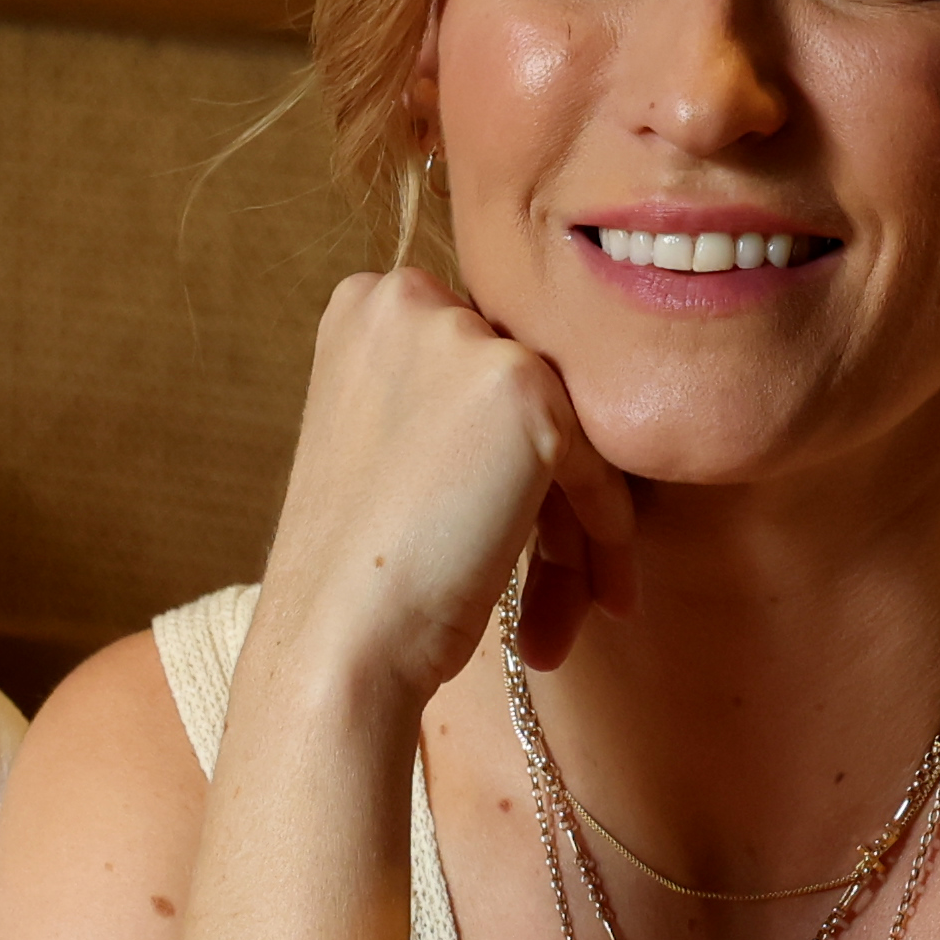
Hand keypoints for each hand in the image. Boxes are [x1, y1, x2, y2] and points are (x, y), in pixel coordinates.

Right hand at [249, 263, 639, 714]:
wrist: (336, 640)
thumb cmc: (352, 571)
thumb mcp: (383, 447)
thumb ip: (449, 404)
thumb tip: (544, 416)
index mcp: (364, 307)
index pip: (476, 365)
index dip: (500, 456)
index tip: (518, 531)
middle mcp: (408, 299)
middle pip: (523, 393)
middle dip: (549, 494)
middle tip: (559, 586)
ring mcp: (465, 337)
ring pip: (567, 427)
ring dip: (579, 527)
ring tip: (575, 613)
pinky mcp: (524, 386)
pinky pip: (596, 459)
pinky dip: (604, 530)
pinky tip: (599, 597)